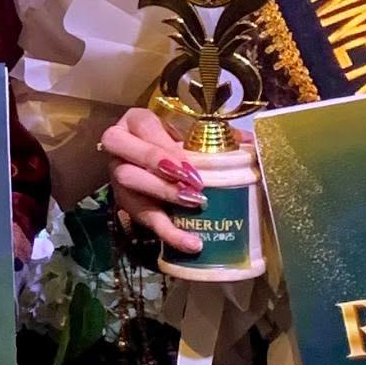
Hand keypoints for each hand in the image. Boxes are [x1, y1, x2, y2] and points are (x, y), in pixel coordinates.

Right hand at [100, 99, 201, 255]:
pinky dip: (169, 232)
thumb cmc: (174, 143)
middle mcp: (119, 145)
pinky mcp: (126, 204)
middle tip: (192, 179)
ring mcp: (118, 174)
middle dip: (158, 163)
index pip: (143, 124)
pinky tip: (191, 243)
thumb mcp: (189, 134)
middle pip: (124, 148)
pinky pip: (143, 217)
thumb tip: (247, 139)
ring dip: (164, 192)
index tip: (189, 162)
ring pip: (129, 180)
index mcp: (135, 121)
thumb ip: (214, 134)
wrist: (156, 168)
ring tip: (195, 203)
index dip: (165, 144)